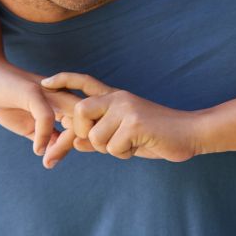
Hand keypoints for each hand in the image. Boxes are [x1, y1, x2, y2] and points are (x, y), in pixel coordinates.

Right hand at [0, 57, 79, 163]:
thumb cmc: (8, 100)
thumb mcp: (30, 124)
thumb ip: (46, 137)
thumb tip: (57, 155)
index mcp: (65, 102)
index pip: (85, 124)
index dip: (76, 144)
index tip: (53, 160)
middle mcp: (63, 95)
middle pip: (86, 121)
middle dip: (73, 146)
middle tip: (50, 163)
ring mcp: (50, 92)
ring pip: (74, 118)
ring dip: (63, 144)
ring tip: (48, 160)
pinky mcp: (34, 91)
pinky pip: (47, 116)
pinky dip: (44, 136)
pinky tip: (36, 148)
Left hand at [41, 72, 198, 161]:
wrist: (191, 132)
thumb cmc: (159, 135)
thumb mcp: (127, 136)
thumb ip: (102, 136)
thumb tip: (75, 141)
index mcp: (116, 98)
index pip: (85, 83)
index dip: (63, 81)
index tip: (44, 83)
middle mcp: (119, 98)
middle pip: (80, 111)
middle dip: (84, 132)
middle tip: (102, 142)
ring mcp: (127, 108)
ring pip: (96, 137)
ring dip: (111, 149)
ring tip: (131, 144)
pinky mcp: (135, 122)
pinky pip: (113, 148)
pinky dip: (125, 154)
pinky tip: (141, 145)